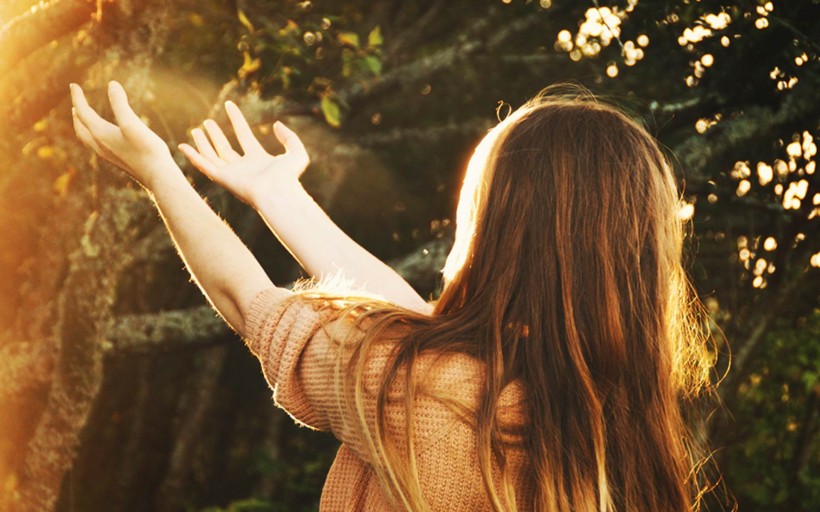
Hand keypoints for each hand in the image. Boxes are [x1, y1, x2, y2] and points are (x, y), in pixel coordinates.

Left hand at [71, 81, 175, 187]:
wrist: (158, 176)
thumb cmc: (147, 149)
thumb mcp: (132, 123)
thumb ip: (120, 103)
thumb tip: (112, 84)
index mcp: (100, 134)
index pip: (83, 112)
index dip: (77, 97)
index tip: (73, 85)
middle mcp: (100, 145)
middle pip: (81, 127)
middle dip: (77, 113)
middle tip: (76, 103)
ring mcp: (108, 155)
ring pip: (87, 138)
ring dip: (83, 126)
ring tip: (84, 119)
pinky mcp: (117, 161)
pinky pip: (97, 146)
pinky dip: (93, 136)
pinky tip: (104, 136)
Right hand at [178, 101, 309, 204]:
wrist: (279, 194)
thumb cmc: (289, 177)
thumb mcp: (296, 152)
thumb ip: (289, 137)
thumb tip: (276, 124)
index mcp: (258, 159)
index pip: (244, 135)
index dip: (237, 119)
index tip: (229, 104)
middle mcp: (243, 167)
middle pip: (225, 148)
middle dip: (216, 135)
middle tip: (207, 122)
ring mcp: (232, 174)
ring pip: (213, 156)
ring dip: (204, 143)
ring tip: (196, 129)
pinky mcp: (223, 179)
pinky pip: (205, 166)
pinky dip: (193, 157)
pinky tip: (183, 146)